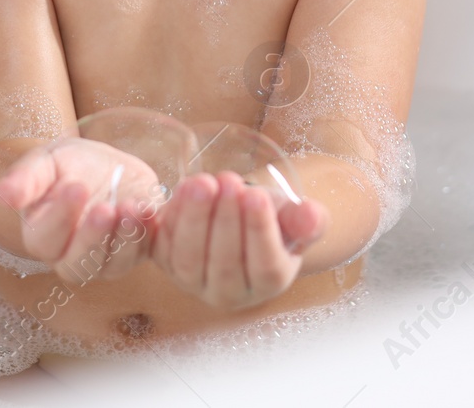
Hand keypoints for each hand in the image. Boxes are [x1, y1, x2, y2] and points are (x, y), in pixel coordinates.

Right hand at [0, 136, 164, 283]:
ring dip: (124, 238)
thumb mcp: (46, 161)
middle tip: (105, 207)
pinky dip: (146, 233)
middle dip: (93, 237)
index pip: (44, 238)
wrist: (107, 166)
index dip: (59, 217)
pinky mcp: (133, 253)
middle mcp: (69, 255)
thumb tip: (1, 195)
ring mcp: (103, 260)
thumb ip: (25, 179)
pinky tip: (148, 207)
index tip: (75, 187)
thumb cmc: (69, 165)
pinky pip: (141, 253)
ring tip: (132, 207)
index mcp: (41, 235)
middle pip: (77, 263)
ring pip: (111, 263)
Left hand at [149, 170, 328, 309]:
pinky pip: (160, 248)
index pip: (265, 267)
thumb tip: (312, 217)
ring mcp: (193, 282)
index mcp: (269, 282)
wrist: (235, 214)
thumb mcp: (292, 216)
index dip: (260, 231)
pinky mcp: (165, 263)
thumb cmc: (269, 217)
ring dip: (194, 218)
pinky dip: (165, 221)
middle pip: (225, 265)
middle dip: (226, 220)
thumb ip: (306, 219)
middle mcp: (229, 292)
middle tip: (230, 181)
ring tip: (203, 182)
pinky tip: (173, 194)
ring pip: (188, 259)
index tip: (257, 196)